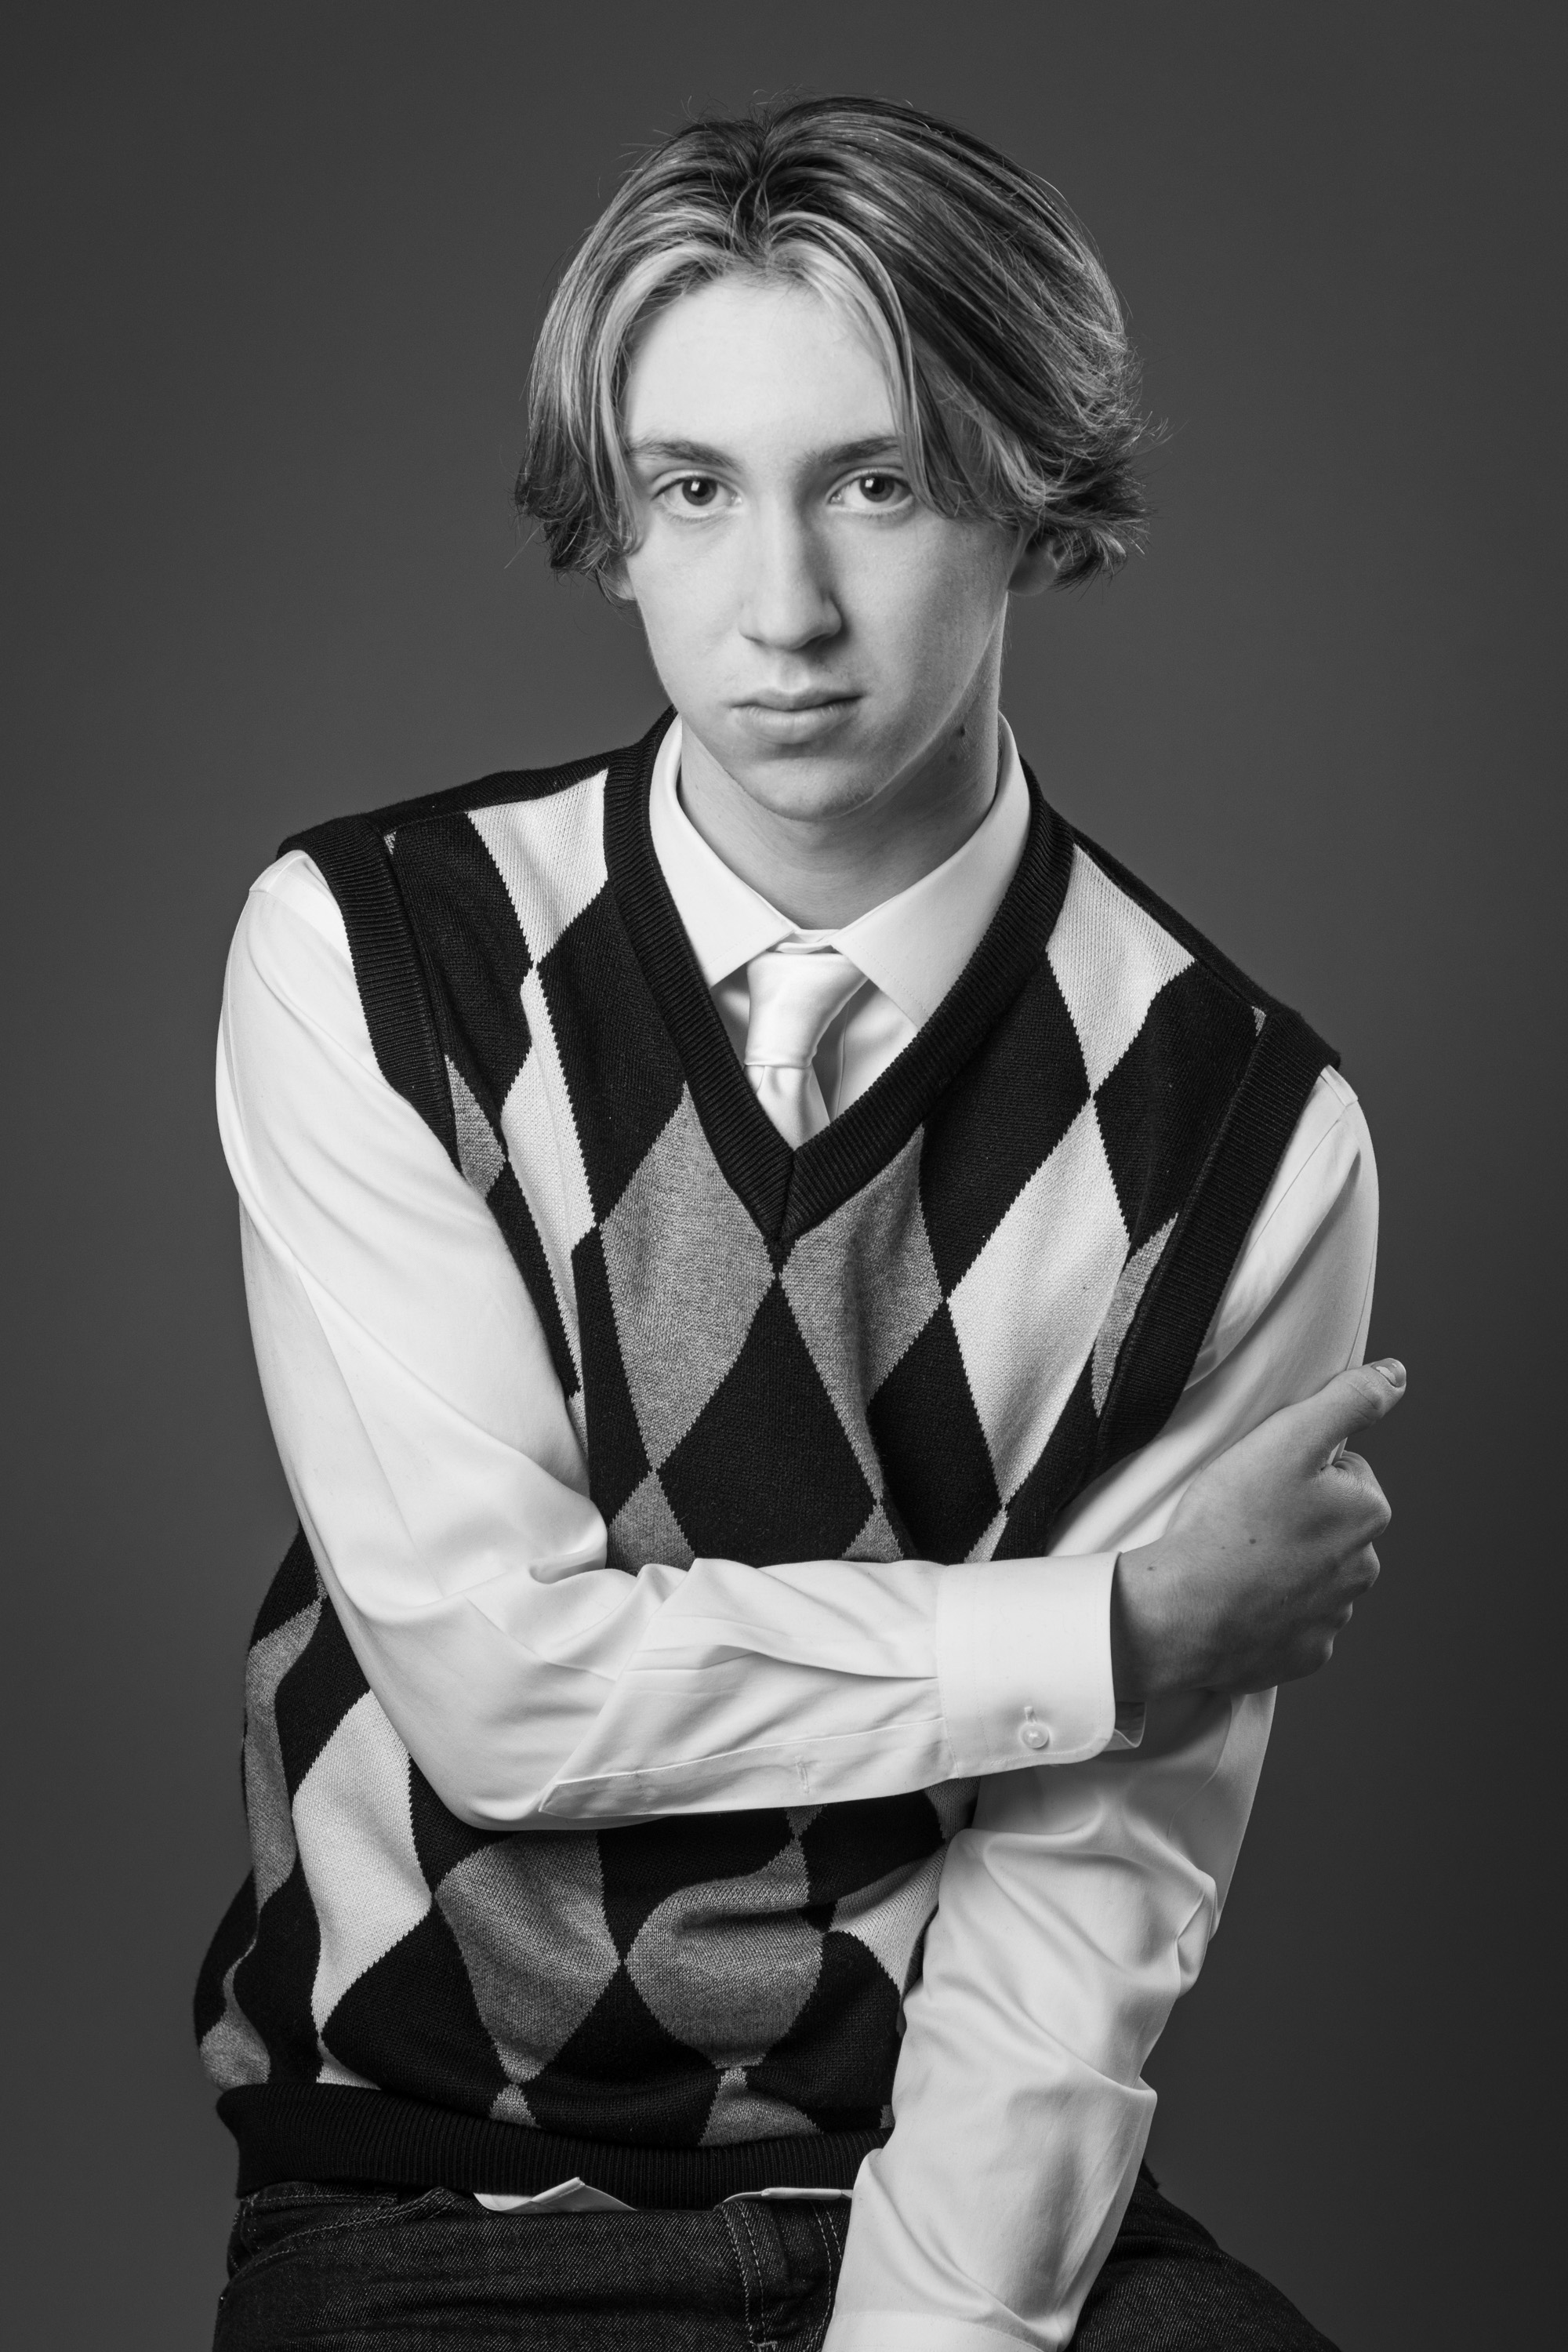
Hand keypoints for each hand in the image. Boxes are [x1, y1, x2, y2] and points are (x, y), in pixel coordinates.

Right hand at [1109, 1360, 1403, 1699]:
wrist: (1185, 1613)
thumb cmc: (1230, 1524)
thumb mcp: (1290, 1438)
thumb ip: (1349, 1400)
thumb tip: (1395, 1375)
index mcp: (1367, 1513)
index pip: (1342, 1471)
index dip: (1297, 1466)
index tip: (1261, 1479)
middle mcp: (1362, 1569)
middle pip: (1328, 1524)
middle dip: (1294, 1516)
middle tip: (1243, 1515)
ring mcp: (1334, 1617)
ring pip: (1310, 1573)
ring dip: (1281, 1562)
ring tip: (1235, 1556)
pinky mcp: (1304, 1654)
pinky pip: (1292, 1621)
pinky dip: (1269, 1608)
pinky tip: (1237, 1596)